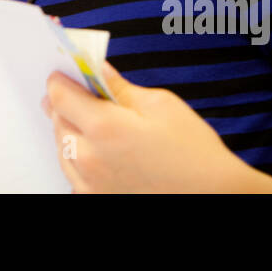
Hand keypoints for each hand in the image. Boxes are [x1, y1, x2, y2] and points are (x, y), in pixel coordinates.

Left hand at [42, 60, 271, 192]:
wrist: (214, 198)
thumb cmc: (195, 155)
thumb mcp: (161, 106)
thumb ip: (120, 87)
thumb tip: (99, 71)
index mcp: (104, 128)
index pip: (60, 95)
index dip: (59, 79)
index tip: (64, 71)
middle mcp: (90, 159)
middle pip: (57, 121)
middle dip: (62, 102)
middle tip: (74, 91)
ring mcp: (90, 184)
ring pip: (62, 148)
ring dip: (68, 130)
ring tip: (86, 120)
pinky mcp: (95, 200)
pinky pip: (73, 174)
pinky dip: (77, 158)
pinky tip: (94, 150)